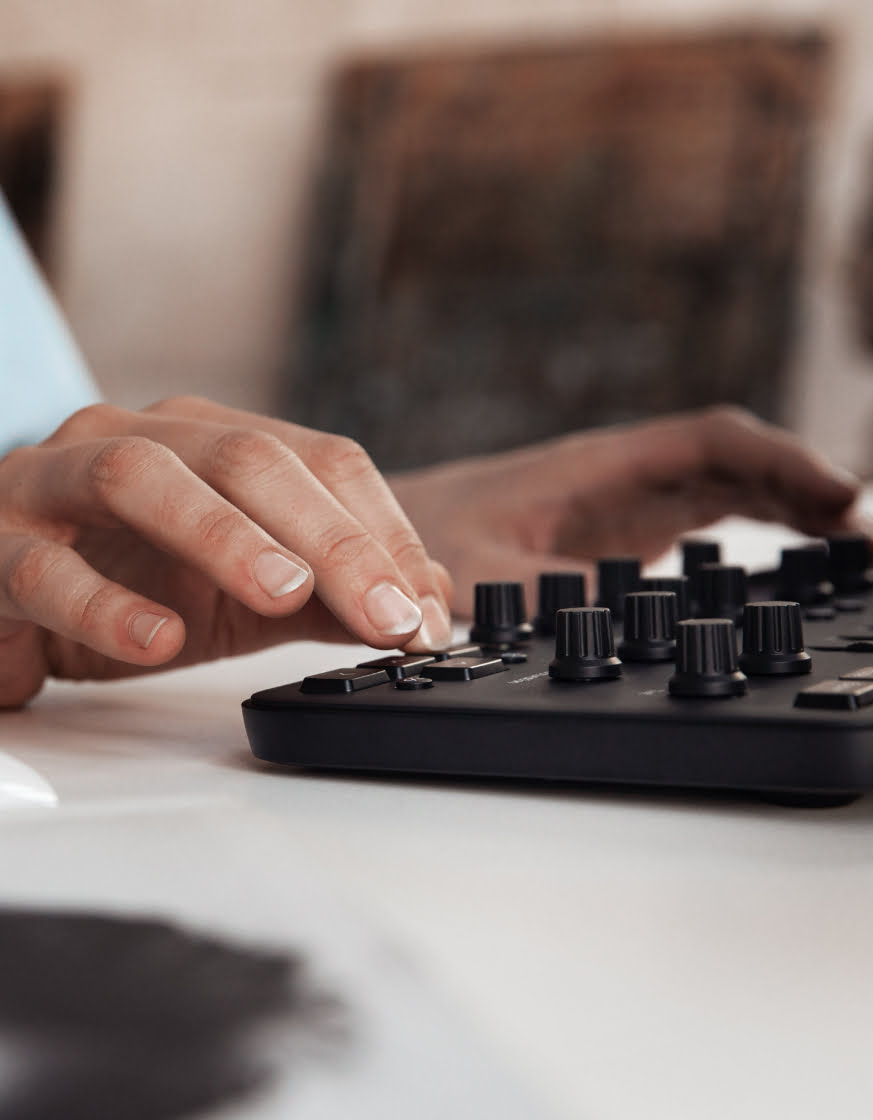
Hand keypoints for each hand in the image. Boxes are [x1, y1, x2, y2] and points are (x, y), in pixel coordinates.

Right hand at [0, 398, 451, 706]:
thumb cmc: (123, 585)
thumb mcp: (244, 594)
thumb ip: (330, 594)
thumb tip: (425, 600)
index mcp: (207, 441)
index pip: (319, 460)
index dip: (382, 532)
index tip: (424, 611)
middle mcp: (136, 439)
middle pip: (247, 460)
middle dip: (331, 539)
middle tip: (388, 614)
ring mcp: (55, 481)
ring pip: (140, 478)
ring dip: (224, 536)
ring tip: (286, 592)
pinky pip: (47, 568)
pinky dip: (107, 606)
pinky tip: (159, 640)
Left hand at [389, 406, 872, 614]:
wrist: (385, 537)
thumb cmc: (424, 533)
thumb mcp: (471, 570)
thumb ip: (531, 590)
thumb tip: (597, 618)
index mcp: (597, 468)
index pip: (708, 443)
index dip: (779, 462)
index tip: (836, 496)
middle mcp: (621, 479)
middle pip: (736, 463)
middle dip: (806, 488)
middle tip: (868, 535)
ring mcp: (625, 506)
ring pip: (728, 489)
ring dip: (793, 509)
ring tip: (856, 546)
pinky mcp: (620, 537)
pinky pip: (705, 520)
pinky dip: (758, 531)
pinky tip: (794, 554)